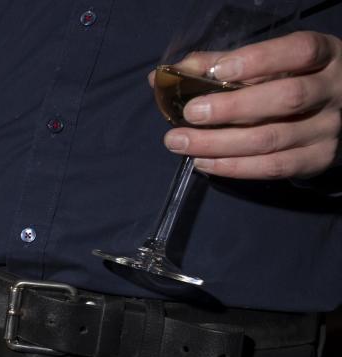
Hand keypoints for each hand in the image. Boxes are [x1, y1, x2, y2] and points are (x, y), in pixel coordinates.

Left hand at [159, 31, 341, 179]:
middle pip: (286, 98)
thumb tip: (170, 73)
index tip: (219, 69)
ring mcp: (329, 127)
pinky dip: (233, 167)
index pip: (299, 52)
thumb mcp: (269, 63)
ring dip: (219, 143)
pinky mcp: (318, 158)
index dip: (260, 59)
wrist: (339, 113)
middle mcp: (333, 90)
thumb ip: (223, 62)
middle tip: (191, 113)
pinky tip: (203, 162)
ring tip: (180, 142)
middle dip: (232, 108)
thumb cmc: (292, 79)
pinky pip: (273, 167)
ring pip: (272, 138)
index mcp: (324, 55)